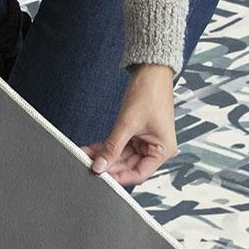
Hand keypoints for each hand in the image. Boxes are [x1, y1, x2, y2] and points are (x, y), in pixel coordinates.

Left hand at [79, 63, 178, 186]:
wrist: (150, 71)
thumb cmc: (150, 93)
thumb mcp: (127, 124)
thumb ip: (113, 147)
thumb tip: (100, 165)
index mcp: (162, 150)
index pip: (139, 173)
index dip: (120, 177)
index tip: (102, 177)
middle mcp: (156, 148)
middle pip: (128, 166)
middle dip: (108, 165)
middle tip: (89, 165)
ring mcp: (145, 142)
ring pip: (121, 156)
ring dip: (104, 156)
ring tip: (86, 155)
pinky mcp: (136, 134)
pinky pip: (120, 146)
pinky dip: (106, 147)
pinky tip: (92, 148)